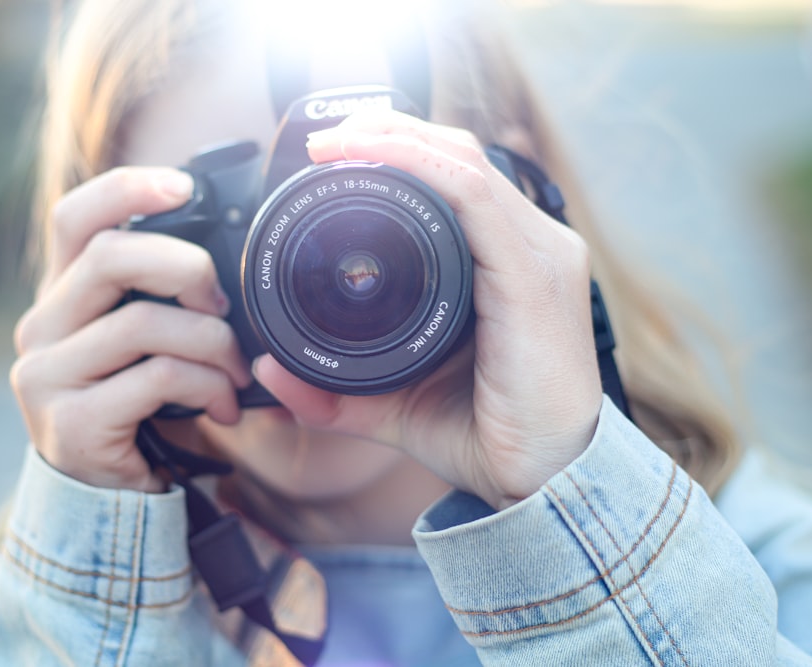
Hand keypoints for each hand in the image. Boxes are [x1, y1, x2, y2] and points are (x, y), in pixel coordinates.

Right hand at [10, 167, 252, 491]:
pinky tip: (224, 407)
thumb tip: (225, 266)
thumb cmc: (136, 407)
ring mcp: (46, 377)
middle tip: (222, 302)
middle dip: (186, 268)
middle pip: (109, 257)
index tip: (184, 185)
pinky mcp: (72, 423)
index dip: (126, 189)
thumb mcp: (141, 345)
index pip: (74, 218)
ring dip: (213, 343)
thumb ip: (157, 299)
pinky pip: (158, 379)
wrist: (105, 496)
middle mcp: (40, 328)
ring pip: (144, 322)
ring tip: (236, 372)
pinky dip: (208, 387)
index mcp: (61, 297)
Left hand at [253, 110, 602, 508]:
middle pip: (458, 158)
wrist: (542, 484)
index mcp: (506, 265)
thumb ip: (332, 389)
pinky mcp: (535, 272)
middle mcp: (531, 246)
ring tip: (337, 140)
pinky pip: (472, 193)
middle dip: (391, 132)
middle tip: (326, 140)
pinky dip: (419, 164)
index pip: (454, 182)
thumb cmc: (484, 438)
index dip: (396, 155)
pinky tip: (372, 154)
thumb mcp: (392, 404)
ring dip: (398, 137)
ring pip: (465, 161)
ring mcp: (540, 253)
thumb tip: (269, 372)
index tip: (331, 158)